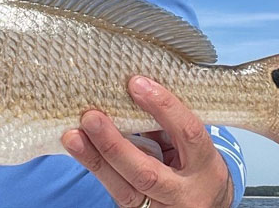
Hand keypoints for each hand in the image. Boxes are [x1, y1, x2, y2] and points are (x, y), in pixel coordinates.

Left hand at [62, 76, 232, 207]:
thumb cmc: (196, 170)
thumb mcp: (194, 149)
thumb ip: (168, 126)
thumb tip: (133, 90)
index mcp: (207, 168)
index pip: (188, 133)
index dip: (164, 107)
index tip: (136, 83)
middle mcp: (184, 194)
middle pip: (147, 173)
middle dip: (115, 145)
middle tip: (91, 117)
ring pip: (123, 190)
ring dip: (94, 160)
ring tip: (72, 136)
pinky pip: (114, 192)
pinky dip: (95, 168)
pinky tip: (79, 148)